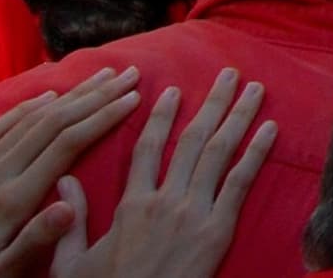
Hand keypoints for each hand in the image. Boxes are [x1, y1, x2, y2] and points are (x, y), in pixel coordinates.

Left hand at [0, 69, 142, 277]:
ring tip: (100, 76)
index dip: (103, 117)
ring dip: (68, 94)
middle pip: (53, 122)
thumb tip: (70, 206)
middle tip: (129, 73)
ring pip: (29, 118)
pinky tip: (46, 97)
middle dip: (94, 95)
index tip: (133, 97)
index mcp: (9, 201)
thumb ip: (33, 241)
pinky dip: (27, 106)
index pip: (66, 145)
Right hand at [53, 72, 273, 277]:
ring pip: (219, 152)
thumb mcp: (72, 263)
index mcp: (131, 205)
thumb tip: (63, 180)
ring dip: (238, 116)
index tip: (172, 91)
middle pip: (191, 140)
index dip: (161, 117)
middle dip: (212, 102)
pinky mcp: (219, 232)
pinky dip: (256, 153)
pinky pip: (240, 183)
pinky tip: (270, 129)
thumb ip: (72, 219)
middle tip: (228, 73)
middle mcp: (165, 201)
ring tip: (254, 89)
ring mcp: (194, 214)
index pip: (148, 148)